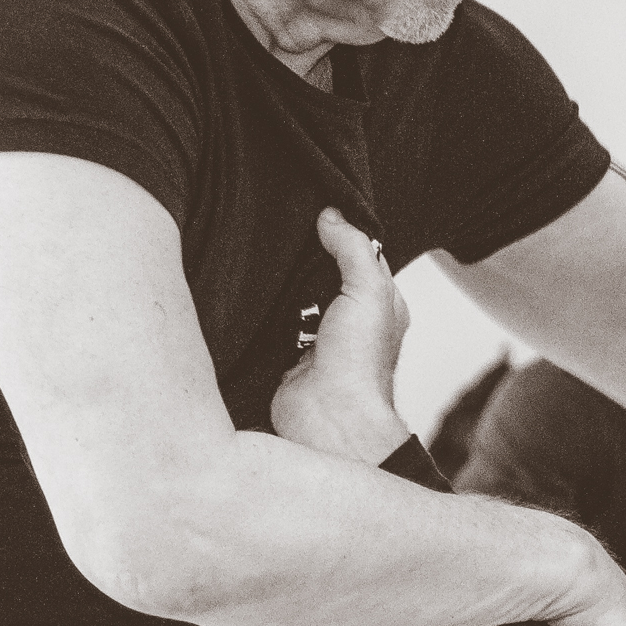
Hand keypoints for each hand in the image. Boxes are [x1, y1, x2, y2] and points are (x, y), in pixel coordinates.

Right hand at [273, 209, 412, 464]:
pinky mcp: (283, 352)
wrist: (328, 419)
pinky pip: (269, 322)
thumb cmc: (360, 363)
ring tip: (255, 247)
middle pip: (322, 274)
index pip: (360, 256)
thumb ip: (353, 249)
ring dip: (279, 282)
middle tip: (277, 223)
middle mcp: (349, 319)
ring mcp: (315, 337)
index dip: (341, 233)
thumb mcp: (368, 292)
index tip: (314, 205)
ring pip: (294, 296)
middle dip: (304, 255)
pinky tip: (246, 286)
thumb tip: (332, 214)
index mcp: (379, 303)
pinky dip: (260, 309)